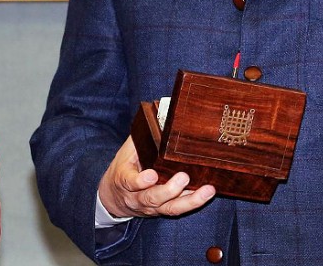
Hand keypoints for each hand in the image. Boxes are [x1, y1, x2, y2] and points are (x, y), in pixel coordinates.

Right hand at [97, 136, 214, 218]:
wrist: (115, 196)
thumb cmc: (125, 166)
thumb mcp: (126, 151)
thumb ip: (141, 137)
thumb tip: (162, 112)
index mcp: (124, 179)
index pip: (129, 182)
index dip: (140, 181)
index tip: (152, 175)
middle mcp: (136, 197)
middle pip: (152, 198)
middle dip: (169, 189)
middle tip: (183, 176)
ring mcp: (151, 206)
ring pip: (169, 208)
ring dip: (189, 200)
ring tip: (207, 190)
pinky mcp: (162, 210)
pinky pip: (178, 209)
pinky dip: (194, 202)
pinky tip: (207, 193)